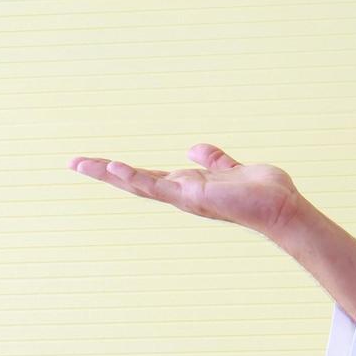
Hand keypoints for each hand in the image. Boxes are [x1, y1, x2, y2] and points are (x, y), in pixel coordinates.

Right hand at [69, 143, 306, 239]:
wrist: (282, 208)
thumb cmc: (263, 193)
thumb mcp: (232, 168)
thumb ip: (214, 159)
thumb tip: (193, 147)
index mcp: (190, 186)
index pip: (150, 177)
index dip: (124, 171)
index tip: (99, 163)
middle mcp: (184, 194)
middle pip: (136, 183)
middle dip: (105, 173)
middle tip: (73, 162)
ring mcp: (186, 197)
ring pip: (140, 185)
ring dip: (111, 175)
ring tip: (83, 164)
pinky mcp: (193, 196)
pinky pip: (159, 187)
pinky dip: (136, 179)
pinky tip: (115, 170)